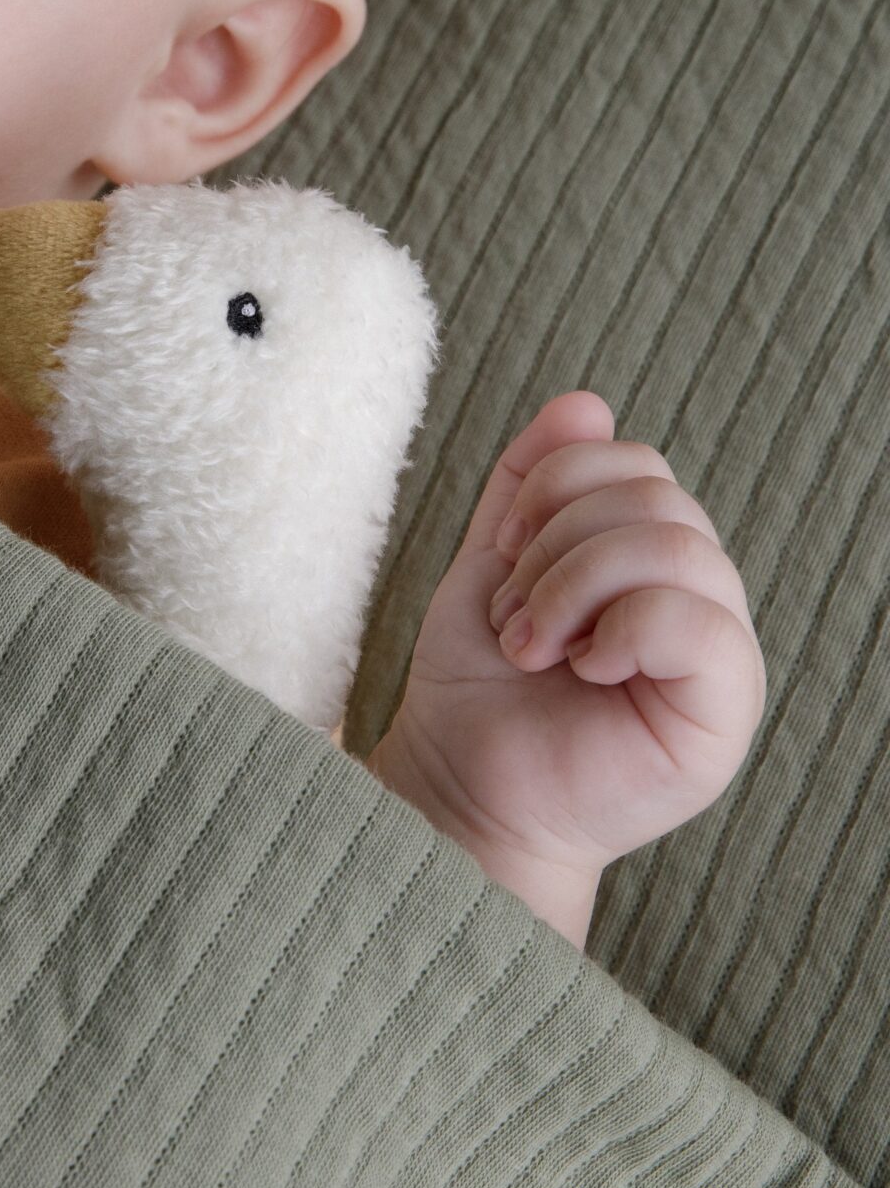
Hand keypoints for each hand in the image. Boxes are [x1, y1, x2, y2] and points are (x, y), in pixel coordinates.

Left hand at [372, 391, 766, 895]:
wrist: (461, 785)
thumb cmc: (478, 685)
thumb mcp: (493, 564)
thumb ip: (532, 485)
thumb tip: (585, 403)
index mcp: (648, 558)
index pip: (633, 462)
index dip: (551, 488)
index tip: (502, 557)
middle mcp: (696, 596)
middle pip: (656, 496)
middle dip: (554, 547)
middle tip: (514, 618)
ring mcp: (719, 652)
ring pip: (677, 546)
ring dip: (573, 589)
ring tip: (534, 646)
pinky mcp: (725, 709)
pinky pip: (700, 621)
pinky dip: (622, 629)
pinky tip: (584, 667)